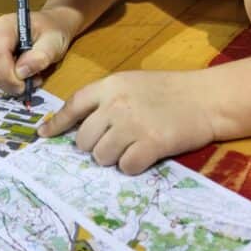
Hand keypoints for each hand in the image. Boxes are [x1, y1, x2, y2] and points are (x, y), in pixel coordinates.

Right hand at [0, 8, 73, 94]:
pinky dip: (9, 83)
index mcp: (4, 26)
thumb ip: (41, 55)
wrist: (52, 25)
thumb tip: (21, 71)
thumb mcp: (54, 41)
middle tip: (31, 84)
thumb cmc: (53, 30)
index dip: (7, 75)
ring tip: (32, 78)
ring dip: (10, 84)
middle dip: (10, 82)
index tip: (23, 86)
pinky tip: (25, 77)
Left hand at [38, 70, 214, 174]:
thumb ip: (108, 99)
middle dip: (94, 147)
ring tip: (132, 148)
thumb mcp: (133, 83)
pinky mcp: (150, 144)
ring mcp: (132, 124)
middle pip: (84, 139)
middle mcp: (116, 104)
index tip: (44, 135)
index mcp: (111, 86)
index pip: (73, 105)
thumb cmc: (172, 90)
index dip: (57, 123)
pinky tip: (145, 156)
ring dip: (114, 158)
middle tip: (113, 145)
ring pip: (102, 156)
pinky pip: (126, 167)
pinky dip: (133, 166)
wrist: (207, 97)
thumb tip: (81, 124)